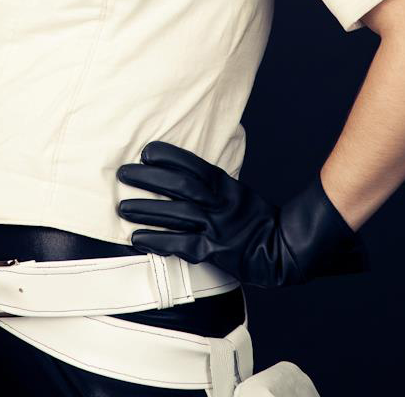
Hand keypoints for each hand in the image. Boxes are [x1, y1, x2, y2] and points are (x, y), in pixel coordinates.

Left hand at [116, 141, 368, 287]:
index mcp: (224, 185)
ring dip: (146, 209)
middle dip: (149, 178)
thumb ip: (210, 181)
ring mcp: (216, 228)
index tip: (146, 151)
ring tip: (123, 207)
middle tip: (123, 173)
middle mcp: (219, 204)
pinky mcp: (214, 252)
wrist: (282, 250)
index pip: (193, 164)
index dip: (169, 155)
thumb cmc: (253, 217)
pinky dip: (158, 241)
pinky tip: (137, 238)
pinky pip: (181, 245)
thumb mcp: (234, 191)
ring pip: (176, 214)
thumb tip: (179, 166)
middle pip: (179, 185)